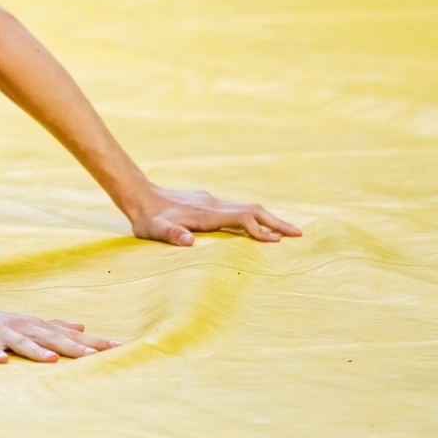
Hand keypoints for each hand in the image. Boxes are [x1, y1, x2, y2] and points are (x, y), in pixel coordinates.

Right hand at [0, 303, 117, 363]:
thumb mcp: (27, 322)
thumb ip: (55, 325)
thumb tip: (82, 326)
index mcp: (36, 326)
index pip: (69, 334)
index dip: (93, 341)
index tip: (118, 347)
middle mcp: (23, 326)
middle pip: (52, 338)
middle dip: (74, 347)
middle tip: (96, 356)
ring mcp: (2, 332)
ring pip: (22, 342)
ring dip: (37, 351)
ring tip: (53, 360)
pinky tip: (2, 362)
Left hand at [126, 185, 300, 245]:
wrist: (139, 196)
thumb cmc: (147, 219)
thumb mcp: (155, 230)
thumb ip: (171, 234)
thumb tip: (187, 241)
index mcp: (206, 213)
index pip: (241, 218)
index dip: (259, 229)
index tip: (278, 241)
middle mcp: (213, 204)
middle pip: (253, 210)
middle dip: (276, 222)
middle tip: (299, 234)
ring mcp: (212, 202)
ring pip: (247, 208)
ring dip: (268, 219)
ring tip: (287, 233)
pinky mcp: (208, 203)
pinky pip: (238, 210)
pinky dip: (254, 217)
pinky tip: (258, 226)